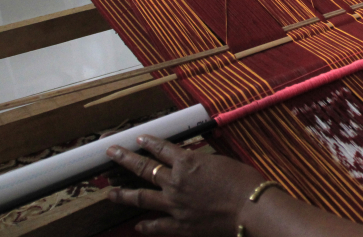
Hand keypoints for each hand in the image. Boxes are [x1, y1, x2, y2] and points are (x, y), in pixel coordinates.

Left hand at [106, 135, 264, 235]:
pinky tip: (138, 226)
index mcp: (188, 162)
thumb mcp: (224, 162)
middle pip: (144, 168)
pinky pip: (157, 226)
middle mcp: (175, 182)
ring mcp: (174, 205)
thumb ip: (205, 162)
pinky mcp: (180, 225)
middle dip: (125, 159)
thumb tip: (197, 161)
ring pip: (141, 198)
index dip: (149, 142)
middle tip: (111, 153)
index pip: (162, 149)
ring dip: (124, 194)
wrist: (250, 208)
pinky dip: (146, 226)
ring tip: (110, 193)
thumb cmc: (244, 181)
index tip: (138, 138)